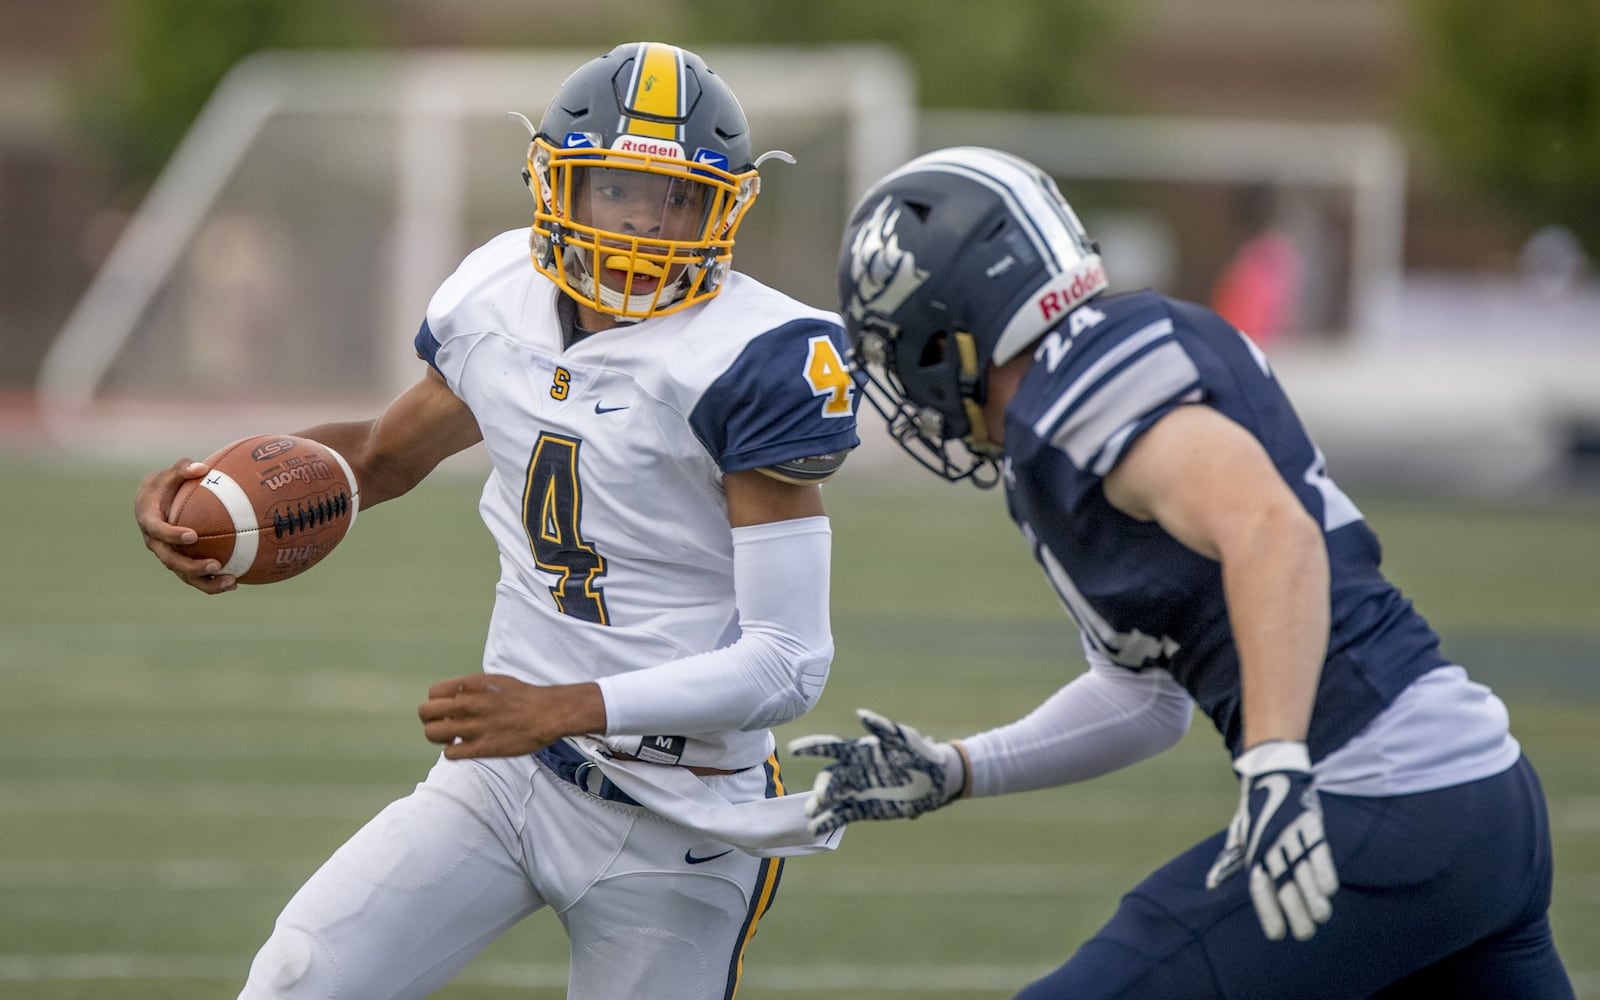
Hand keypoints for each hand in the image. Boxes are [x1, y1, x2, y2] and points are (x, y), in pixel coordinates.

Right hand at [134, 458, 237, 592]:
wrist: (151, 502)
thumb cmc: (163, 485)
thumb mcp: (168, 474)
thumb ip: (182, 468)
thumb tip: (202, 466)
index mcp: (149, 521)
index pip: (158, 531)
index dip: (173, 535)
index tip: (193, 536)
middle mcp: (155, 543)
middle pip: (171, 560)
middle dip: (192, 566)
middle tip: (216, 564)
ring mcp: (167, 554)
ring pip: (183, 574)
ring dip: (206, 582)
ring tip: (231, 582)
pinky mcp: (178, 561)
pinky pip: (194, 576)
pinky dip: (212, 581)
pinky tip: (235, 582)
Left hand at [418, 674, 604, 758]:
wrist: (547, 713)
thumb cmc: (524, 697)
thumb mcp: (494, 681)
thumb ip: (471, 688)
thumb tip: (453, 697)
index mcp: (471, 685)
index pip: (433, 693)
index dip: (437, 702)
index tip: (447, 709)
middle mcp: (468, 704)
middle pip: (425, 712)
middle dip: (431, 720)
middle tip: (444, 724)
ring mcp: (473, 727)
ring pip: (433, 734)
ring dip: (438, 737)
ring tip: (452, 738)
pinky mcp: (481, 748)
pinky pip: (449, 753)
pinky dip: (453, 752)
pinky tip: (464, 748)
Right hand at [787, 709, 966, 836]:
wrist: (937, 780)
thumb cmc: (921, 753)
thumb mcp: (903, 738)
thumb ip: (882, 727)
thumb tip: (860, 714)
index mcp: (858, 751)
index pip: (829, 747)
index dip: (811, 746)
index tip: (793, 749)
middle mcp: (852, 771)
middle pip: (828, 778)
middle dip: (820, 787)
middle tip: (821, 797)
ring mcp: (856, 791)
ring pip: (830, 799)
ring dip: (817, 806)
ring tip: (810, 815)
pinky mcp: (862, 809)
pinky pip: (840, 815)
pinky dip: (828, 822)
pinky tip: (816, 828)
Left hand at [1204, 740, 1338, 940]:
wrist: (1273, 770)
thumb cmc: (1256, 808)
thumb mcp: (1239, 832)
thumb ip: (1230, 860)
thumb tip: (1212, 884)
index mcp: (1253, 849)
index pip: (1259, 886)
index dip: (1268, 911)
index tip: (1277, 935)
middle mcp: (1270, 844)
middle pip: (1284, 884)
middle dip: (1295, 912)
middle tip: (1305, 933)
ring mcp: (1291, 833)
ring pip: (1304, 871)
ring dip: (1313, 898)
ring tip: (1320, 917)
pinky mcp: (1310, 823)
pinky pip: (1319, 852)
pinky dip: (1324, 872)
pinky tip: (1329, 891)